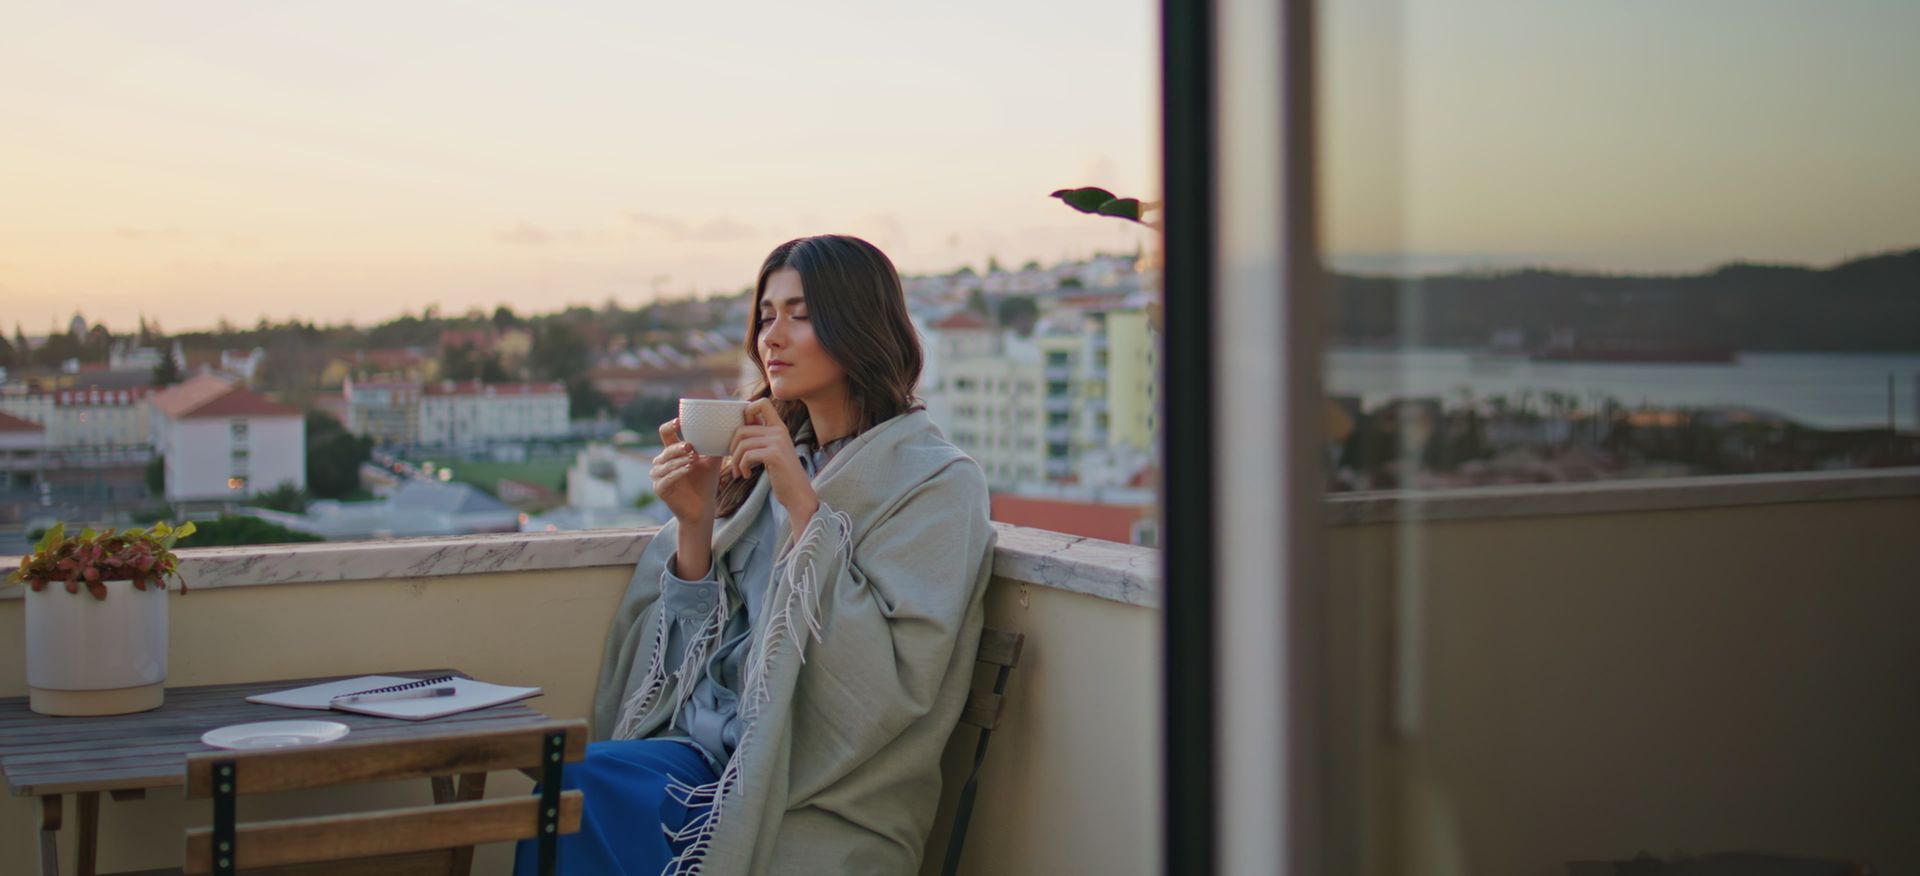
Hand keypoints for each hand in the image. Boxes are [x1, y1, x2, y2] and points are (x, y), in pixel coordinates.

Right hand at [651, 418, 724, 527]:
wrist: (703, 507)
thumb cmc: (706, 482)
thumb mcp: (711, 461)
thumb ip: (714, 446)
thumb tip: (726, 428)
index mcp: (672, 452)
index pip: (666, 434)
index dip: (670, 426)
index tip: (680, 421)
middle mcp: (662, 462)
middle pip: (666, 449)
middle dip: (678, 447)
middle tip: (691, 446)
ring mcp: (658, 476)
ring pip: (665, 463)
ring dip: (679, 459)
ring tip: (693, 458)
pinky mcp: (659, 489)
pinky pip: (666, 478)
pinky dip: (677, 472)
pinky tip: (688, 469)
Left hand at [726, 398, 819, 521]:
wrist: (798, 495)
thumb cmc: (783, 476)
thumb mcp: (773, 452)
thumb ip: (762, 439)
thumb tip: (740, 429)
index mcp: (779, 427)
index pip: (762, 403)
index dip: (746, 412)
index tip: (743, 433)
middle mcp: (779, 431)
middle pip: (743, 428)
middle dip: (733, 447)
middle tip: (735, 462)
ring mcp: (778, 442)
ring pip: (743, 443)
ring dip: (736, 460)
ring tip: (739, 472)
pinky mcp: (774, 455)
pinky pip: (747, 455)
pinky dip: (742, 466)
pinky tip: (746, 475)